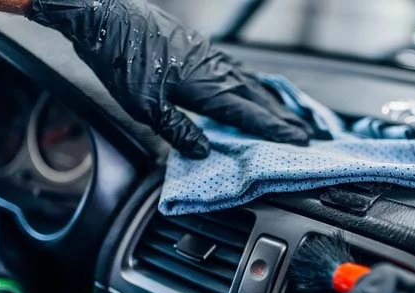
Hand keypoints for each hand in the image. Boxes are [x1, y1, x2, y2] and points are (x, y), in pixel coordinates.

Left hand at [27, 0, 312, 157]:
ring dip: (272, 101)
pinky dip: (252, 84)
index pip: (249, 114)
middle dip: (283, 118)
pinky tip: (252, 87)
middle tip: (307, 135)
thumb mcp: (146, 107)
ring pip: (249, 82)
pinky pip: (236, 70)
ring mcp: (209, 56)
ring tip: (288, 116)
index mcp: (206, 87)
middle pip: (258, 98)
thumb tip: (203, 151)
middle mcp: (215, 70)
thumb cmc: (123, 62)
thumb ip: (178, 130)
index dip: (275, 130)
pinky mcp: (200, 48)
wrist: (107, 18)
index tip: (299, 141)